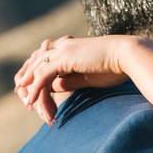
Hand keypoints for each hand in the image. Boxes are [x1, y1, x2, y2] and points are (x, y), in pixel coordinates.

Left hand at [13, 35, 137, 124]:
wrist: (127, 56)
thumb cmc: (114, 67)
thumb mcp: (85, 75)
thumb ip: (67, 78)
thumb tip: (51, 87)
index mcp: (68, 46)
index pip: (42, 60)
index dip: (33, 75)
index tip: (30, 92)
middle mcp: (61, 46)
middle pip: (35, 64)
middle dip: (27, 84)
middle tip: (26, 101)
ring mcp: (62, 50)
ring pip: (37, 72)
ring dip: (33, 91)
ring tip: (30, 106)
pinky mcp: (64, 59)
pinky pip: (43, 76)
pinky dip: (36, 89)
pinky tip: (31, 102)